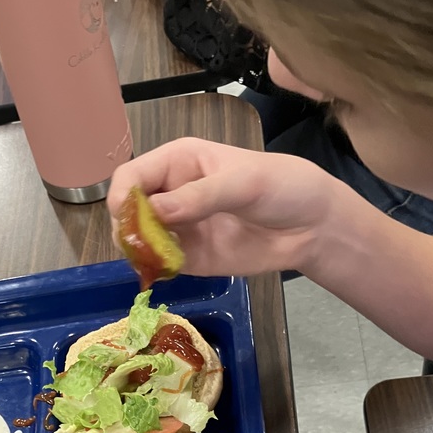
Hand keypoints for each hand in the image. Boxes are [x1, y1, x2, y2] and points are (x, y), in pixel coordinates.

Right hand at [107, 137, 338, 277]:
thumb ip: (201, 196)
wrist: (310, 226)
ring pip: (137, 239)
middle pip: (128, 209)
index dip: (123, 194)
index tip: (126, 216)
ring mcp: (177, 227)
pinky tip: (163, 270)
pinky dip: (153, 269)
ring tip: (153, 259)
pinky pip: (158, 264)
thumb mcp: (244, 183)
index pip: (133, 174)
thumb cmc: (281, 188)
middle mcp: (170, 193)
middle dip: (127, 226)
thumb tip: (155, 211)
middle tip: (142, 244)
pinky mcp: (188, 258)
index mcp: (179, 162)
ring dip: (137, 251)